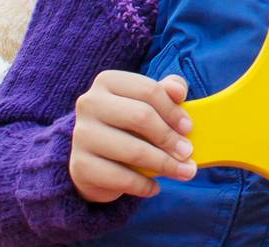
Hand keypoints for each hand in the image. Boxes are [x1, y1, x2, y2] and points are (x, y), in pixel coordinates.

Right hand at [69, 72, 194, 202]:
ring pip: (133, 150)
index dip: (173, 110)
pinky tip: (155, 187)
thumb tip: (178, 91)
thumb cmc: (127, 125)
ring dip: (165, 164)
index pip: (148, 90)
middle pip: (141, 117)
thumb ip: (166, 91)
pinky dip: (144, 185)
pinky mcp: (80, 166)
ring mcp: (81, 135)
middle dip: (170, 138)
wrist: (92, 158)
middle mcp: (90, 104)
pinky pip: (121, 178)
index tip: (188, 128)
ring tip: (184, 171)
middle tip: (188, 152)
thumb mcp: (146, 103)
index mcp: (107, 81)